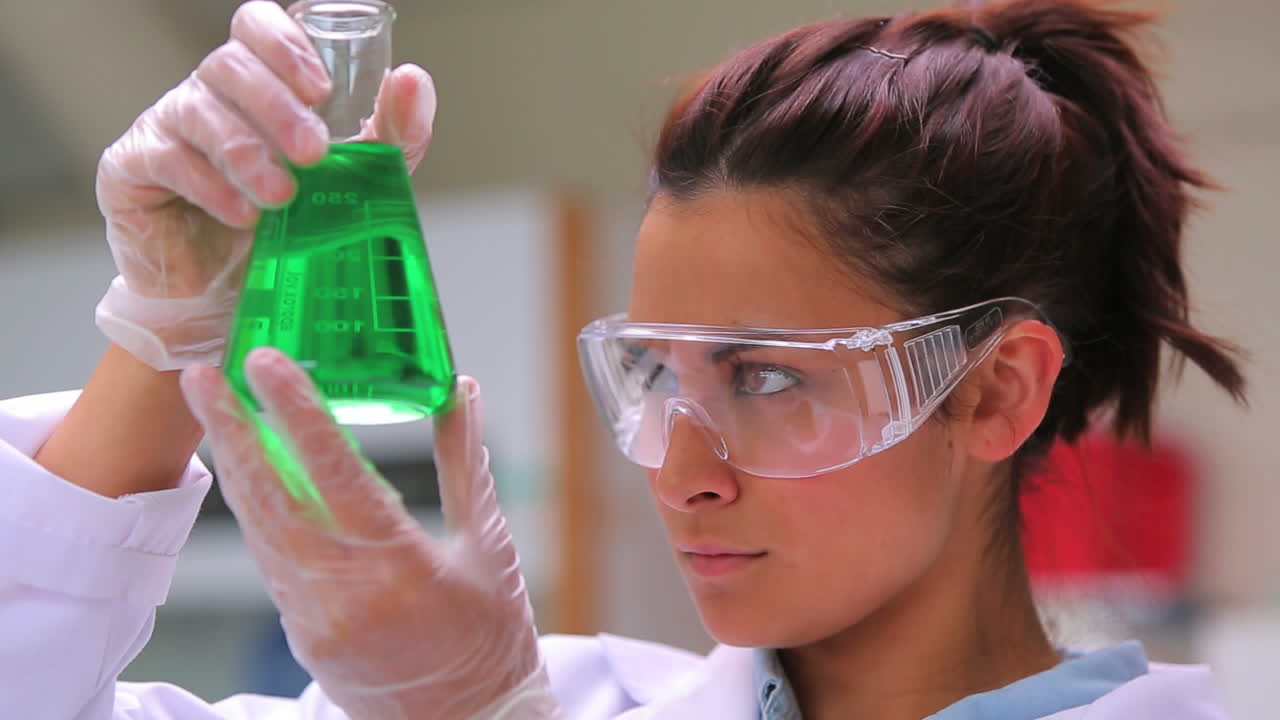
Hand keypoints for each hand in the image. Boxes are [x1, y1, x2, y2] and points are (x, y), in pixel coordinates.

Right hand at [96, 0, 435, 370]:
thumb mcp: (354, 182)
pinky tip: (242, 215)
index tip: (321, 89)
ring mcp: (165, 125)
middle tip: (314, 153)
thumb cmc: (289, 230)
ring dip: (248, 153)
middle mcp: (208, 93)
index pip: (256, 26)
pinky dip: (210, 187)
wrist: (232, 299)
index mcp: (258, 83)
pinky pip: (165, 159)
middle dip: (276, 106)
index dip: (284, 44)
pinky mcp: (131, 167)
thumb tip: (413, 80)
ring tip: (283, 197)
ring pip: (199, 111)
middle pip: (230, 64)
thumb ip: (390, 134)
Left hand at [179, 348, 562, 719]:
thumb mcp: (492, 548)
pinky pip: (272, 560)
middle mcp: (344, 595)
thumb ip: (466, 464)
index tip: (268, 363)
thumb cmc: (493, 642)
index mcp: (400, 568)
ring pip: (261, 529)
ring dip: (235, 466)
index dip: (297, 411)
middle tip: (200, 375)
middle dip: (231, 430)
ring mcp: (315, 620)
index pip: (335, 471)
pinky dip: (257, 511)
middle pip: (272, 498)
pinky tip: (246, 474)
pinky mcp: (302, 636)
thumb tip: (460, 392)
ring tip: (213, 411)